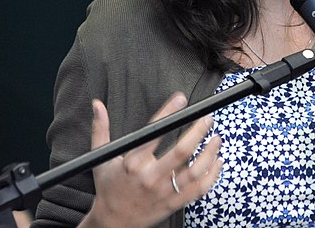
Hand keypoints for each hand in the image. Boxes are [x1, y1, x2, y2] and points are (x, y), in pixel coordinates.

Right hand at [79, 93, 222, 227]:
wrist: (113, 223)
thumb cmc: (109, 188)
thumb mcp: (101, 158)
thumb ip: (101, 129)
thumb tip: (97, 104)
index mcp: (133, 163)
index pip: (155, 132)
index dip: (169, 113)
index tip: (181, 99)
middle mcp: (150, 177)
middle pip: (182, 151)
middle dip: (198, 131)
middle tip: (207, 118)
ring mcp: (164, 191)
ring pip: (195, 171)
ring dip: (210, 153)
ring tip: (216, 138)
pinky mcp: (174, 203)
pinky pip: (199, 189)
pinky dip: (212, 175)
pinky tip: (217, 162)